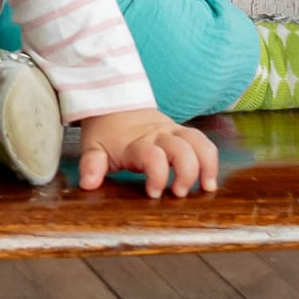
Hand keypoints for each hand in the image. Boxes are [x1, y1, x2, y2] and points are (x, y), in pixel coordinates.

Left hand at [77, 108, 219, 198]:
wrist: (113, 104)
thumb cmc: (105, 133)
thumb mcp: (92, 148)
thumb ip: (91, 165)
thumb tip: (88, 184)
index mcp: (135, 142)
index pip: (152, 156)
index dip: (157, 175)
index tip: (154, 193)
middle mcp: (158, 135)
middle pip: (182, 149)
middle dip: (186, 172)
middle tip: (179, 193)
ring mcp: (173, 132)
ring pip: (198, 142)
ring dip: (207, 165)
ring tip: (207, 188)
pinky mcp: (182, 133)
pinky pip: (203, 141)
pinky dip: (211, 159)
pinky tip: (209, 179)